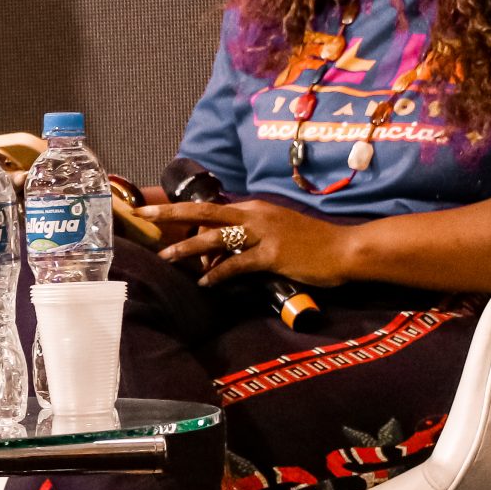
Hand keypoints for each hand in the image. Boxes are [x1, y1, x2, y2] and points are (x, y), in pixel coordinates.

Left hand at [137, 199, 358, 288]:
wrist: (345, 249)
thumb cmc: (313, 243)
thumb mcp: (277, 231)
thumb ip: (249, 236)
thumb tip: (220, 250)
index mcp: (255, 208)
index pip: (212, 208)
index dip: (184, 211)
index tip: (159, 210)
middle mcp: (255, 215)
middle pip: (204, 212)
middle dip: (171, 214)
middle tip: (145, 215)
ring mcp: (263, 234)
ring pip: (214, 238)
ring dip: (187, 248)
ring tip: (165, 257)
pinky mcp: (272, 255)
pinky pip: (236, 264)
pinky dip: (217, 274)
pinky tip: (204, 282)